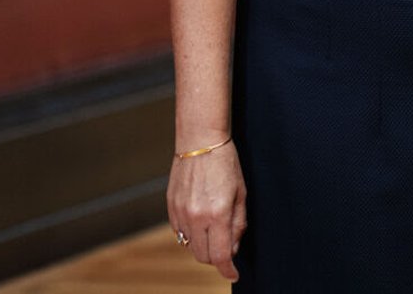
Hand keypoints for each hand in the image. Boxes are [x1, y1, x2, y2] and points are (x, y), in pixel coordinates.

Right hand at [167, 139, 246, 282]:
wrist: (200, 139)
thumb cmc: (225, 162)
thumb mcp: (241, 193)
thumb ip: (237, 223)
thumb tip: (232, 248)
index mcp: (218, 213)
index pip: (221, 256)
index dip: (228, 270)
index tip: (233, 273)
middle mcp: (197, 216)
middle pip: (204, 256)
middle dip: (217, 257)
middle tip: (226, 245)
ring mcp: (181, 211)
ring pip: (190, 246)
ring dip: (203, 245)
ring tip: (213, 226)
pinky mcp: (171, 205)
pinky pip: (180, 232)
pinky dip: (190, 233)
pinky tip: (200, 218)